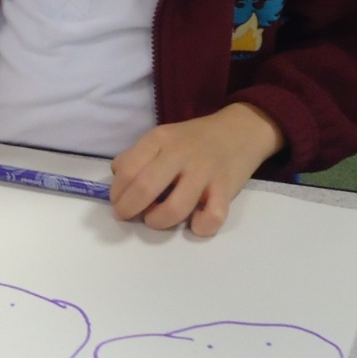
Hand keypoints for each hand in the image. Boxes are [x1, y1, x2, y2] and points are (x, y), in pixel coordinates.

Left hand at [109, 103, 285, 237]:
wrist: (240, 130)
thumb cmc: (194, 139)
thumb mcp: (162, 136)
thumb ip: (137, 155)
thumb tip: (116, 179)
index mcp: (160, 139)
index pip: (127, 170)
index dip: (116, 193)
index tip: (118, 202)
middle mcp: (180, 154)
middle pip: (145, 189)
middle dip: (129, 209)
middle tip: (128, 215)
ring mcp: (205, 172)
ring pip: (174, 208)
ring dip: (158, 221)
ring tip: (156, 219)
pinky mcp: (226, 189)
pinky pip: (211, 218)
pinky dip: (200, 227)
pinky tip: (194, 222)